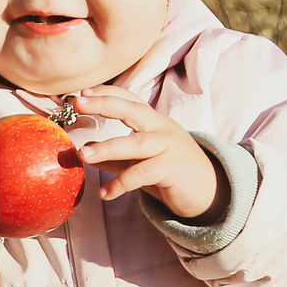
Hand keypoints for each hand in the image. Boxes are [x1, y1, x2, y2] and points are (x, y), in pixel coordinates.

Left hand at [75, 86, 219, 219]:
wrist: (208, 190)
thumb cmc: (169, 171)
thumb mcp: (139, 160)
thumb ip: (114, 156)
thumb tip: (82, 151)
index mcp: (153, 121)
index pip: (129, 99)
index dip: (106, 93)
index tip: (81, 93)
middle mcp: (161, 128)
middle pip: (132, 110)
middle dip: (104, 104)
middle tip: (78, 103)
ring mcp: (168, 147)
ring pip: (135, 144)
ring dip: (107, 148)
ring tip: (83, 154)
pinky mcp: (172, 169)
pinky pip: (141, 174)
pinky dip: (120, 184)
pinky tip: (105, 193)